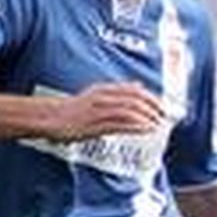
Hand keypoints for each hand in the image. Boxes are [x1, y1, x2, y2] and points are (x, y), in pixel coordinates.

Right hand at [46, 81, 161, 139]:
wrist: (51, 117)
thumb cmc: (72, 110)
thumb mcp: (95, 94)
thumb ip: (116, 92)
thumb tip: (138, 86)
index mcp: (105, 89)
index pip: (134, 89)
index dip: (151, 97)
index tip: (162, 106)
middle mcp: (104, 96)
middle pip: (136, 99)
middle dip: (154, 107)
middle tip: (165, 117)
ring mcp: (100, 110)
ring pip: (131, 110)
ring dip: (148, 117)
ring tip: (158, 125)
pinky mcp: (96, 124)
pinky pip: (121, 123)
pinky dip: (137, 126)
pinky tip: (147, 130)